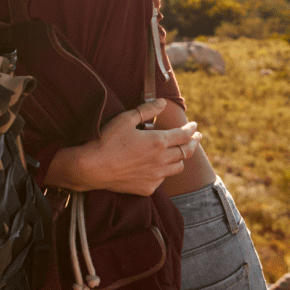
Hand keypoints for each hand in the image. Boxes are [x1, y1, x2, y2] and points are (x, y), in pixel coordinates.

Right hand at [62, 99, 201, 196]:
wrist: (93, 168)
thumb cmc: (107, 140)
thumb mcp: (125, 119)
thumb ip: (146, 110)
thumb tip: (162, 102)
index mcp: (157, 141)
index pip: (183, 135)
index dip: (191, 129)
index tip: (194, 126)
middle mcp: (161, 160)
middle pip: (186, 152)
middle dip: (193, 143)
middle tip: (196, 137)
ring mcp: (156, 176)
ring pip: (178, 167)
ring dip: (181, 158)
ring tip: (180, 153)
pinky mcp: (148, 187)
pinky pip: (163, 179)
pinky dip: (164, 171)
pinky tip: (158, 167)